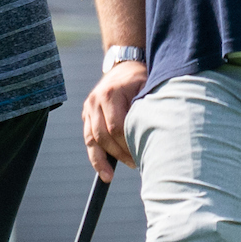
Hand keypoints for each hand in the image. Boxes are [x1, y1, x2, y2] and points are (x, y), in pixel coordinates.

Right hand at [83, 60, 145, 179]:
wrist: (124, 65)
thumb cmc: (141, 79)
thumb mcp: (147, 88)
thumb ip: (145, 109)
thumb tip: (154, 136)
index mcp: (110, 94)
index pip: (116, 126)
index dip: (128, 143)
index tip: (142, 154)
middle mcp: (94, 101)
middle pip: (103, 135)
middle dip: (118, 153)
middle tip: (135, 164)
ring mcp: (88, 108)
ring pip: (91, 139)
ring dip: (102, 160)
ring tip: (110, 176)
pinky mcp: (86, 115)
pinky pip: (88, 139)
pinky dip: (95, 156)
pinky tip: (103, 172)